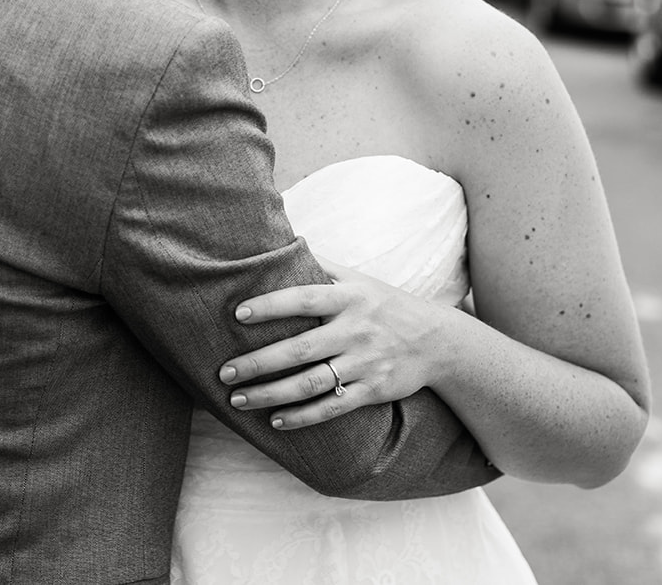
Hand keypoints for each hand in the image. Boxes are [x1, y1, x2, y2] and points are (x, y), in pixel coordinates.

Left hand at [218, 267, 454, 429]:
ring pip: (311, 383)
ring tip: (237, 399)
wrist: (437, 341)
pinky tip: (275, 421)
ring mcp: (365, 363)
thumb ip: (321, 265)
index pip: (304, 298)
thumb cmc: (385, 304)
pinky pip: (333, 408)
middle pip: (300, 349)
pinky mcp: (373, 390)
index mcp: (349, 298)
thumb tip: (282, 241)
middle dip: (258, 362)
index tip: (238, 314)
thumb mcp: (359, 279)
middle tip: (224, 372)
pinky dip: (303, 417)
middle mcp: (355, 330)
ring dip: (271, 394)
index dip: (271, 306)